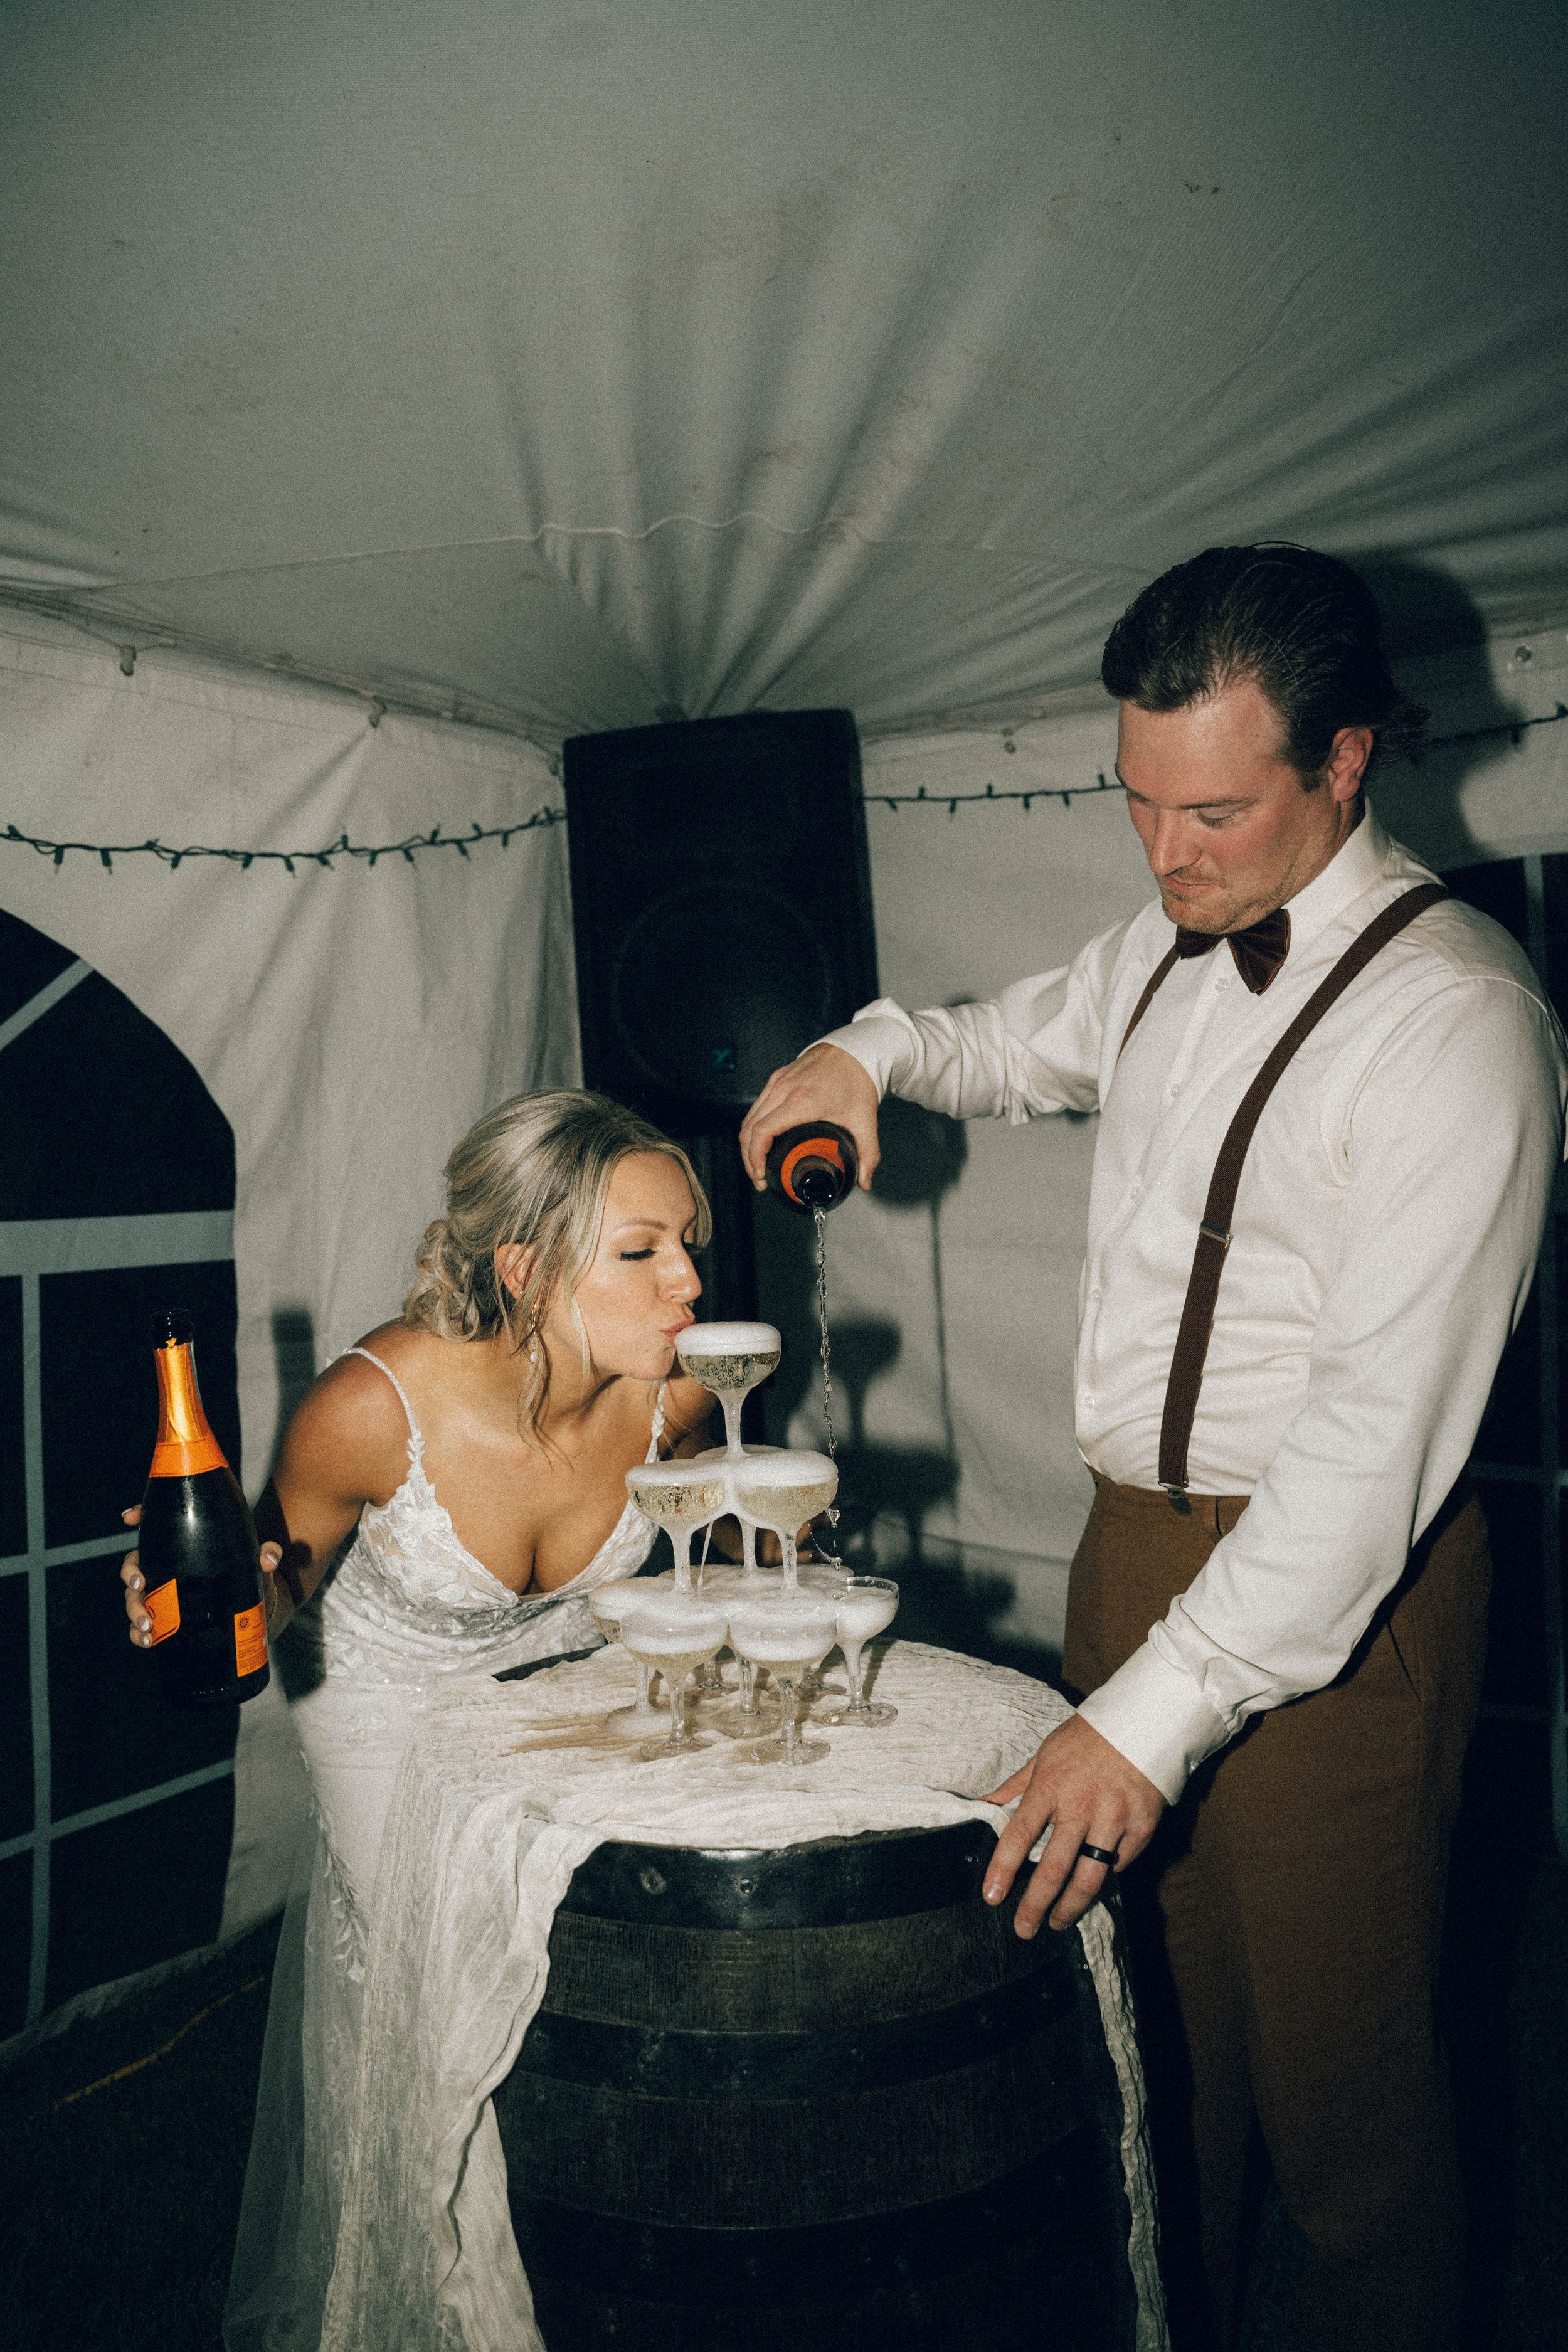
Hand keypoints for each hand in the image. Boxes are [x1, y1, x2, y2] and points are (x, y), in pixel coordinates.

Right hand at [120, 1504, 283, 1648]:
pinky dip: (137, 1634)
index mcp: (181, 1547)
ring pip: (134, 1598)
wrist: (256, 1609)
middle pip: (134, 1566)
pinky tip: (147, 1640)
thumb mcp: (258, 1562)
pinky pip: (141, 1627)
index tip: (130, 1517)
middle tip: (141, 1585)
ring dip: (133, 1610)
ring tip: (147, 1625)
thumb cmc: (251, 1576)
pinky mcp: (166, 1620)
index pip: (155, 1528)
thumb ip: (268, 1553)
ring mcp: (162, 1595)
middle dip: (130, 1575)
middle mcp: (165, 1569)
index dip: (138, 1516)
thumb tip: (268, 1558)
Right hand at [738, 1042, 881, 1191]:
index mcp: (802, 1101)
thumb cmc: (858, 1080)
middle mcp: (784, 1089)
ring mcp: (777, 1082)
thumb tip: (864, 1182)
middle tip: (761, 1179)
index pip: (763, 1132)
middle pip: (749, 1129)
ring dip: (748, 1144)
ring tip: (758, 1164)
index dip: (755, 1158)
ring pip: (749, 1117)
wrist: (857, 1050)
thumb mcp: (865, 1120)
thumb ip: (868, 1155)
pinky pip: (756, 1106)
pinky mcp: (777, 1078)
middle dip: (749, 1158)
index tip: (762, 1176)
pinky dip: (753, 1126)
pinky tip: (762, 1140)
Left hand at [982, 1713, 1164, 1935]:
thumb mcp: (1044, 1755)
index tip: (991, 1896)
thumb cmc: (1086, 1739)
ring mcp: (1114, 1819)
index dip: (1003, 1869)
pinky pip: (1121, 1863)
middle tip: (1024, 1929)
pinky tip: (1096, 1880)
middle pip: (1053, 1868)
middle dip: (1035, 1905)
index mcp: (1050, 1787)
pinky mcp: (1142, 1826)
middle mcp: (1081, 1806)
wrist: (1143, 1721)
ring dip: (1070, 1907)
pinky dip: (1107, 1874)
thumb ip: (1015, 1786)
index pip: (1019, 1835)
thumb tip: (982, 1805)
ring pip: (1090, 1878)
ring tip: (1057, 1922)